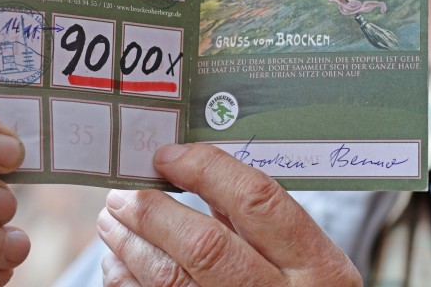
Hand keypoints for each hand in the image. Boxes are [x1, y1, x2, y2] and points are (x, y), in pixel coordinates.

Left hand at [97, 143, 361, 286]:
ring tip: (113, 220)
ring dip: (131, 245)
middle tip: (124, 193)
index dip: (206, 170)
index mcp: (317, 267)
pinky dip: (128, 281)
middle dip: (154, 212)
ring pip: (171, 280)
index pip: (257, 201)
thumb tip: (199, 175)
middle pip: (204, 245)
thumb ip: (261, 223)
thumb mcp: (308, 261)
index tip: (168, 156)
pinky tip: (118, 263)